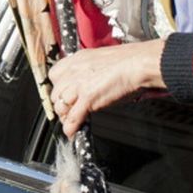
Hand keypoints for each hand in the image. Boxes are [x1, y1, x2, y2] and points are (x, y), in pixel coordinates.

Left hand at [48, 39, 165, 135]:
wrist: (138, 63)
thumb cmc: (128, 60)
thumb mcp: (101, 61)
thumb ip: (90, 71)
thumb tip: (88, 82)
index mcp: (77, 59)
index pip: (54, 76)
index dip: (59, 88)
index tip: (64, 94)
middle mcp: (74, 71)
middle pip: (55, 93)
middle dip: (62, 104)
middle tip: (70, 111)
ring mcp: (79, 84)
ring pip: (61, 106)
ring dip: (66, 116)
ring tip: (72, 121)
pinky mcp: (88, 97)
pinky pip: (72, 117)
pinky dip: (71, 128)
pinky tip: (72, 133)